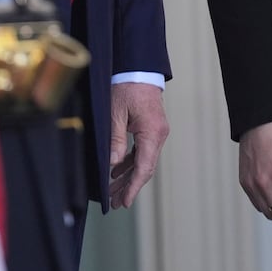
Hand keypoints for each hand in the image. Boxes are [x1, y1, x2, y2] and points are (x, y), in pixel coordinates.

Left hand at [108, 82, 169, 208]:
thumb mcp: (115, 113)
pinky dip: (130, 162)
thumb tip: (113, 165)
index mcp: (152, 132)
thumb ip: (116, 140)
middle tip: (115, 202)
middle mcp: (159, 134)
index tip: (124, 202)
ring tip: (113, 190)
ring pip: (143, 161)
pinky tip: (118, 170)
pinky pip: (142, 151)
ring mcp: (157, 132)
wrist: (139, 68)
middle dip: (129, 186)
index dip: (133, 187)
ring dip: (129, 176)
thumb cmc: (127, 86)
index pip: (144, 167)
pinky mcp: (152, 128)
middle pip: (145, 167)